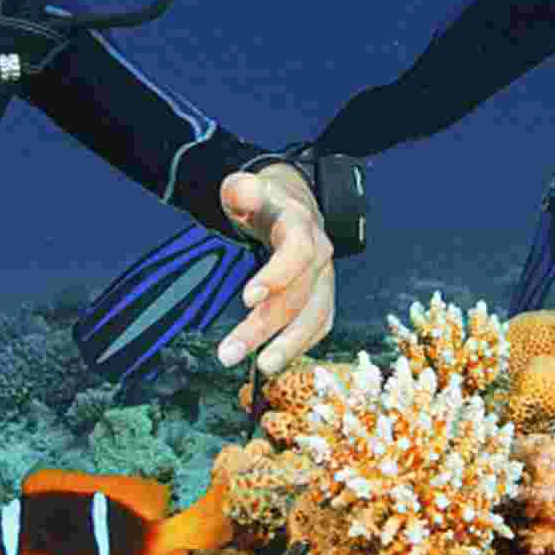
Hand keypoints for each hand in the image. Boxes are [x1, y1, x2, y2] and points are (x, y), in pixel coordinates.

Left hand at [213, 163, 334, 376]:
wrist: (290, 203)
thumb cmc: (261, 200)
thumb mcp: (245, 187)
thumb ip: (241, 190)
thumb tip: (242, 194)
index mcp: (300, 224)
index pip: (296, 251)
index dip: (276, 275)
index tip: (247, 298)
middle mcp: (319, 253)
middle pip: (299, 295)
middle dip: (265, 326)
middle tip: (229, 353)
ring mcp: (324, 277)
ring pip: (315, 316)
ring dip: (289, 346)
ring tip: (261, 368)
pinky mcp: (323, 296)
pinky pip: (319, 325)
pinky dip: (300, 345)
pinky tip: (275, 360)